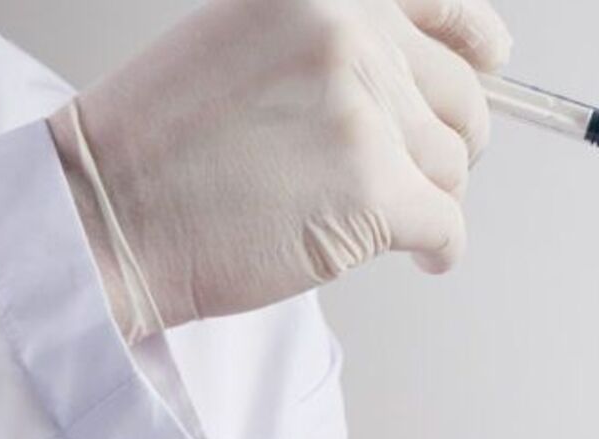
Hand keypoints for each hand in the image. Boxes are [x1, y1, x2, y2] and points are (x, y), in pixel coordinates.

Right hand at [49, 0, 511, 339]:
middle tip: (407, 173)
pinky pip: (448, 226)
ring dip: (425, 199)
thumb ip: (335, 47)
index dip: (475, 43)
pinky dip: (438, 248)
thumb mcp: (246, 44)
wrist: (106, 213)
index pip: (441, 5)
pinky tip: (415, 255)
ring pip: (454, 168)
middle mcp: (351, 38)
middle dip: (445, 143)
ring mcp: (367, 115)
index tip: (492, 61)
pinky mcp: (377, 192)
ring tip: (364, 212)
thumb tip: (425, 81)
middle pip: (460, 99)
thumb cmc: (161, 144)